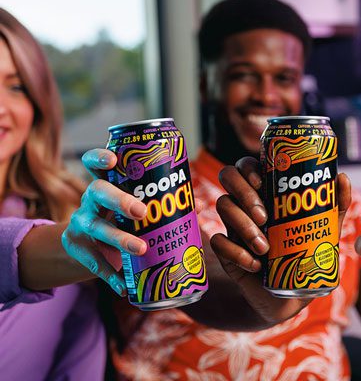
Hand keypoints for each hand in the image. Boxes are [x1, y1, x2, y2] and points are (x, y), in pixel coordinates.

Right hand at [61, 148, 147, 295]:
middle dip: (119, 200)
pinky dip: (110, 275)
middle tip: (142, 211)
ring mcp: (81, 224)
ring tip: (141, 249)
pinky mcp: (78, 248)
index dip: (100, 157)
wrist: (87, 246)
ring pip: (98, 228)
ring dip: (120, 239)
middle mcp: (90, 200)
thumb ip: (161, 205)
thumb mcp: (134, 208)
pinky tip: (124, 287)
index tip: (114, 160)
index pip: (95, 162)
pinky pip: (94, 262)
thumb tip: (198, 206)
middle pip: (98, 192)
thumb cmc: (121, 220)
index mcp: (106, 183)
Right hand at [210, 156, 351, 324]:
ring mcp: (234, 226)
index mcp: (267, 193)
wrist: (292, 295)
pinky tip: (254, 264)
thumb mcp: (326, 230)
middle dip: (243, 193)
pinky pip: (218, 242)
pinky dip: (235, 252)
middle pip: (228, 176)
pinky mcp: (226, 251)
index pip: (248, 165)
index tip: (261, 182)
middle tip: (264, 217)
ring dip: (242, 225)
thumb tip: (342, 177)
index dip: (248, 168)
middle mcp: (247, 204)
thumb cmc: (308, 255)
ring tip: (264, 247)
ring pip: (223, 205)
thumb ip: (335, 205)